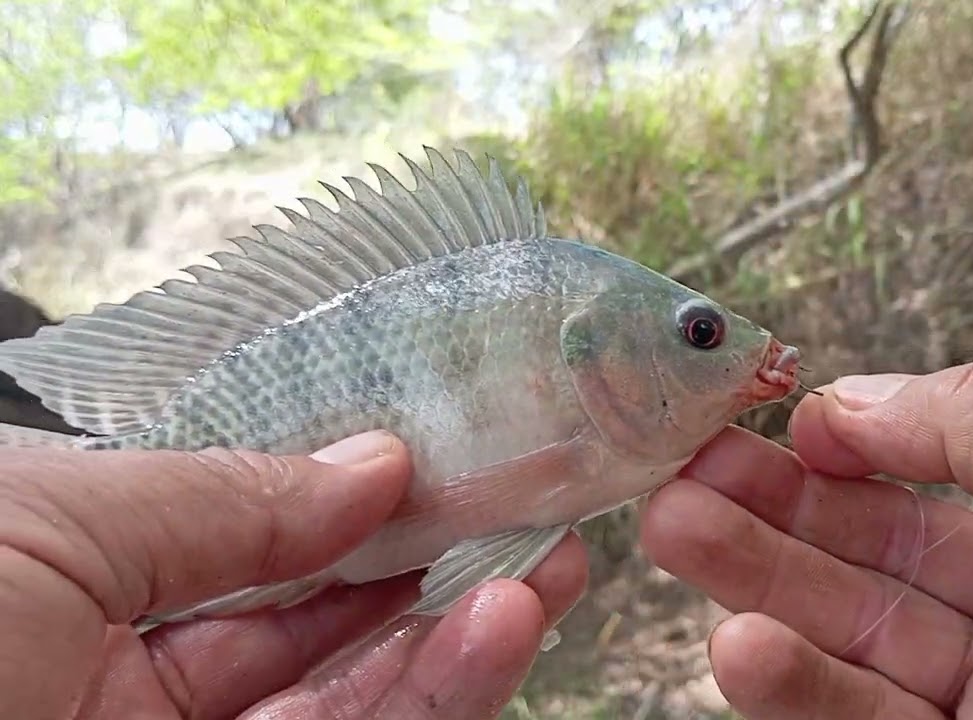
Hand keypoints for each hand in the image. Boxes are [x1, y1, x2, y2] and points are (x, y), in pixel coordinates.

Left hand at [0, 431, 587, 719]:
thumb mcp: (48, 522)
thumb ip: (224, 498)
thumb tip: (374, 464)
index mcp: (66, 586)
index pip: (240, 534)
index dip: (347, 493)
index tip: (447, 452)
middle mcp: (125, 683)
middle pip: (312, 619)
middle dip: (429, 562)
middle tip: (529, 509)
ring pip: (352, 699)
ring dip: (460, 632)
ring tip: (546, 569)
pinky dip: (438, 693)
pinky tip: (500, 628)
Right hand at [642, 361, 972, 718]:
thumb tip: (862, 393)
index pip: (935, 486)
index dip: (849, 450)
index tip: (774, 421)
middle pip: (872, 560)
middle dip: (771, 510)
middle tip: (686, 473)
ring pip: (849, 644)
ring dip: (756, 588)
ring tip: (679, 534)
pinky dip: (791, 684)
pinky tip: (743, 644)